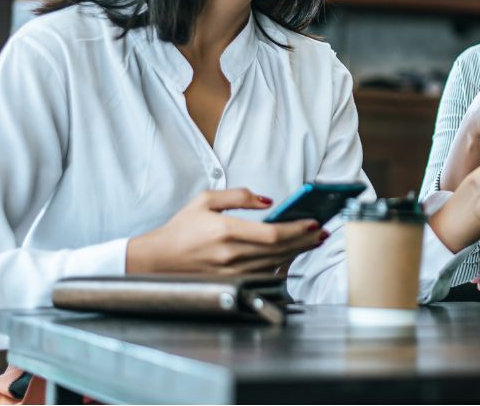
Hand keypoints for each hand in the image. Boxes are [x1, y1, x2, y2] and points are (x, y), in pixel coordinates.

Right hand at [126, 188, 325, 274]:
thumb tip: (269, 200)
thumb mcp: (206, 200)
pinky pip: (263, 273)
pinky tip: (292, 255)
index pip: (271, 234)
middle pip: (279, 250)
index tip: (314, 222)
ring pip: (274, 263)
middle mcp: (230, 255)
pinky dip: (281, 264)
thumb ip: (239, 196)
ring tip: (313, 240)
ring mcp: (231, 272)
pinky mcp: (230, 282)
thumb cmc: (181, 228)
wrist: (157, 260)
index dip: (297, 229)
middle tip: (322, 231)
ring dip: (297, 252)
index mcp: (225, 231)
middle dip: (304, 240)